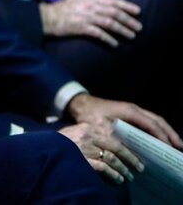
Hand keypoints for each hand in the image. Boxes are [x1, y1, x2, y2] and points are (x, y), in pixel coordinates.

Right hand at [39, 0, 140, 46]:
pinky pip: (98, 34)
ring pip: (109, 22)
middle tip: (139, 27)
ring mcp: (84, 16)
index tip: (137, 11)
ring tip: (131, 36)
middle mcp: (88, 6)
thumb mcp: (75, 0)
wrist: (43, 18)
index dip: (126, 6)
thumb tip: (103, 5)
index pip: (112, 1)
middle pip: (114, 12)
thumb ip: (89, 1)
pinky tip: (115, 44)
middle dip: (128, 20)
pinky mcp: (79, 27)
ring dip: (122, 30)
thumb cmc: (58, 10)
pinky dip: (108, 39)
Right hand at [58, 122, 141, 183]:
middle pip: (116, 147)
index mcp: (88, 127)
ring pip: (112, 158)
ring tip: (129, 176)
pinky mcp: (83, 160)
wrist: (42, 149)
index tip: (136, 153)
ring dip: (123, 169)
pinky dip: (113, 174)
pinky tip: (118, 179)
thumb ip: (91, 134)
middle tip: (139, 167)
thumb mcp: (75, 132)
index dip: (127, 146)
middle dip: (131, 158)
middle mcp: (88, 136)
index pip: (113, 135)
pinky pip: (104, 168)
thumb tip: (113, 145)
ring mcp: (85, 148)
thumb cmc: (60, 142)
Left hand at [66, 93, 182, 148]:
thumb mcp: (100, 127)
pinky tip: (159, 141)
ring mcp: (132, 111)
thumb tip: (127, 149)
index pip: (151, 124)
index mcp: (129, 111)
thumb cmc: (89, 115)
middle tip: (180, 147)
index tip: (169, 148)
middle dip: (170, 134)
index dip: (162, 136)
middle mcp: (134, 109)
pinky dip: (156, 131)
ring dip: (165, 132)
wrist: (80, 104)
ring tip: (175, 145)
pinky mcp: (130, 114)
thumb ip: (114, 136)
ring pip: (155, 121)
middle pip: (158, 121)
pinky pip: (148, 122)